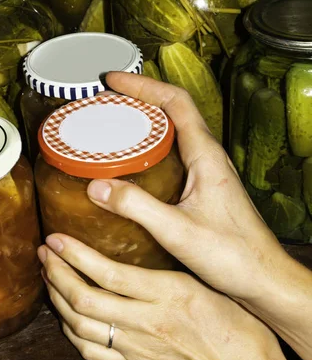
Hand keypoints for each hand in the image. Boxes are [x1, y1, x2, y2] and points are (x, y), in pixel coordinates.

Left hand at [39, 234, 290, 359]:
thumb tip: (128, 260)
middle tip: (44, 253)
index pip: (107, 272)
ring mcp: (136, 349)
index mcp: (167, 294)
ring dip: (57, 299)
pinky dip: (70, 332)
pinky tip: (64, 317)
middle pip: (83, 298)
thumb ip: (164, 275)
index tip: (57, 239)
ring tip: (48, 278)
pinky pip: (90, 352)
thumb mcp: (203, 286)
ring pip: (79, 325)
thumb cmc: (237, 329)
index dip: (74, 254)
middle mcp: (146, 322)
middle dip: (56, 273)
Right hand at [86, 72, 311, 359]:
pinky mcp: (205, 189)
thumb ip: (136, 207)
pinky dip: (152, 149)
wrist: (263, 278)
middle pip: (174, 111)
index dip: (143, 86)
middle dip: (140, 99)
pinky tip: (133, 167)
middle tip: (107, 101)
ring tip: (114, 126)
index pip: (176, 103)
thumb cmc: (233, 255)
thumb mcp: (177, 230)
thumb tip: (97, 186)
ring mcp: (209, 173)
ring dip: (146, 122)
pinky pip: (176, 155)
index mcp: (207, 157)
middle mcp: (210, 158)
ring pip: (175, 132)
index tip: (113, 81)